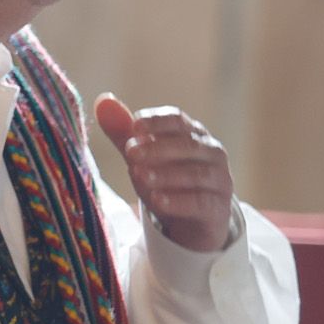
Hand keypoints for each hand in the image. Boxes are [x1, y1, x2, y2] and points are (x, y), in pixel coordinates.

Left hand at [95, 94, 235, 252]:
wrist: (190, 222)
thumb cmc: (165, 181)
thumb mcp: (141, 157)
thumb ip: (123, 132)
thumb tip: (103, 100)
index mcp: (193, 135)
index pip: (178, 121)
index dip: (158, 121)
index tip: (135, 126)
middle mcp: (211, 154)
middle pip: (188, 145)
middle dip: (158, 148)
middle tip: (130, 152)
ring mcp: (219, 181)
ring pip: (195, 174)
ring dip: (166, 174)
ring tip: (139, 176)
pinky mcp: (219, 209)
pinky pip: (201, 202)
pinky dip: (178, 201)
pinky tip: (157, 201)